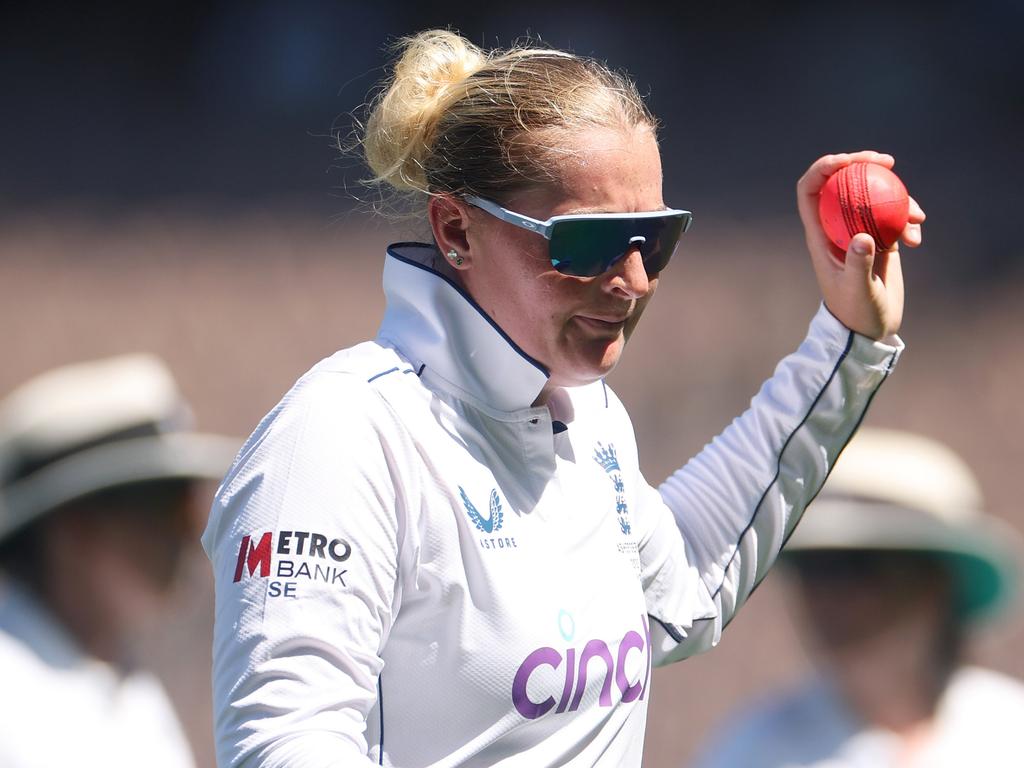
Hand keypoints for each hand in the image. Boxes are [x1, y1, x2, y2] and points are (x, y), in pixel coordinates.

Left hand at [797, 151, 925, 339]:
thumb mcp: (858, 290)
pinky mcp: (881, 239)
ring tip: (917, 218)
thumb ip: (859, 264)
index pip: (811, 191)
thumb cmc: (856, 314)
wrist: (870, 331)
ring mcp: (859, 231)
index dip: (823, 168)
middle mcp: (836, 228)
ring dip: (898, 198)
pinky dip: (907, 220)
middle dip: (863, 164)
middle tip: (888, 161)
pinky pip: (894, 216)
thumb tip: (864, 237)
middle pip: (843, 183)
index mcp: (820, 235)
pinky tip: (916, 237)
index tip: (848, 161)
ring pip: (874, 196)